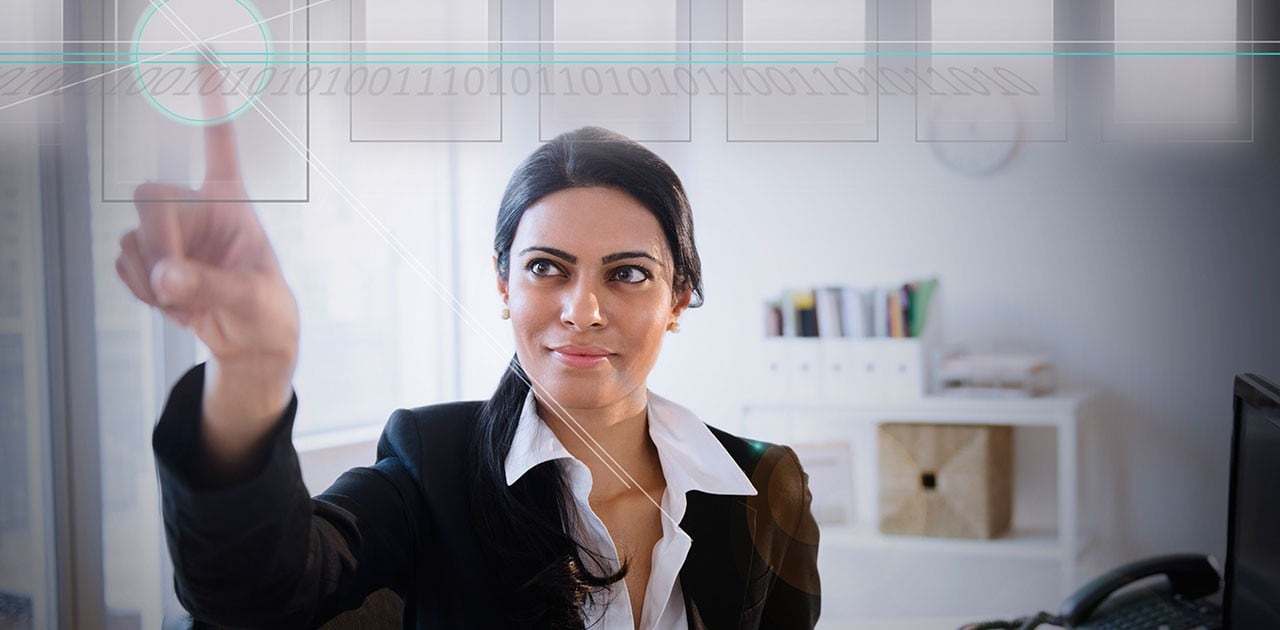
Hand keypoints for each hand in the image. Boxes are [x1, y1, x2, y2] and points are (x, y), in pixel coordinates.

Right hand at [116, 71, 298, 463]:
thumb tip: (166, 276)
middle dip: (158, 242)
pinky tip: (174, 302)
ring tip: (189, 299)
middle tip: (175, 281)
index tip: (204, 56)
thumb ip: (210, 285)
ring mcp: (169, 232)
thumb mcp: (251, 296)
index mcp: (231, 200)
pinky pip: (124, 266)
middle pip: (149, 196)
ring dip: (153, 278)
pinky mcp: (149, 257)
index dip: (210, 101)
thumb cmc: (265, 308)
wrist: (248, 340)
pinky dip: (144, 291)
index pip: (219, 143)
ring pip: (133, 238)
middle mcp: (195, 206)